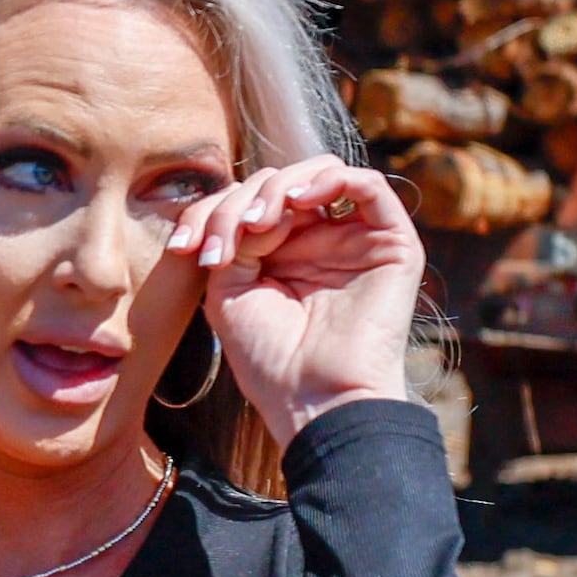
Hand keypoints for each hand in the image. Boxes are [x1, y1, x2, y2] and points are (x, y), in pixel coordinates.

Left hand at [169, 154, 422, 447]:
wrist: (314, 401)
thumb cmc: (270, 360)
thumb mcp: (229, 290)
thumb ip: (232, 237)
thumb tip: (246, 202)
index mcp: (283, 253)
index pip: (249, 202)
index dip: (211, 212)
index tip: (183, 248)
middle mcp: (321, 240)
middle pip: (279, 184)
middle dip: (238, 203)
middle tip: (221, 244)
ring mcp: (357, 239)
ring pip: (320, 174)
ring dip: (277, 188)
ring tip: (256, 223)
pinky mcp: (392, 244)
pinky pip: (367, 184)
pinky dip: (327, 180)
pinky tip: (295, 203)